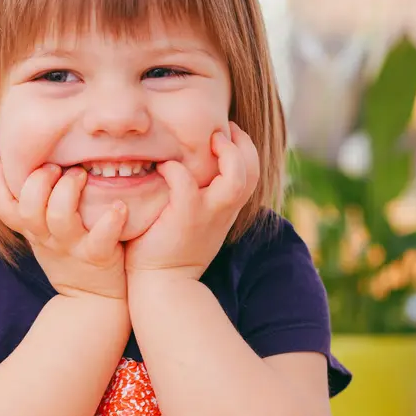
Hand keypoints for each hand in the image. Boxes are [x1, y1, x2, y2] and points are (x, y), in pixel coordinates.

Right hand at [0, 160, 129, 300]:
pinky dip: (110, 220)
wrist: (93, 301)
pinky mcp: (97, 256)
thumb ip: (35, 207)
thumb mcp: (43, 236)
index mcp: (32, 231)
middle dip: (38, 181)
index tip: (1, 161)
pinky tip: (119, 206)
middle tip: (55, 166)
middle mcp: (47, 238)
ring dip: (69, 190)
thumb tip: (29, 166)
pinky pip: (101, 238)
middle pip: (28, 209)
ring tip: (81, 174)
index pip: (3, 209)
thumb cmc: (69, 257)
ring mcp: (72, 247)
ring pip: (60, 217)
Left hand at [124, 122, 259, 279]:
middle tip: (221, 130)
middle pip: (252, 170)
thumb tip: (186, 167)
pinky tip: (163, 167)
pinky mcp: (185, 218)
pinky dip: (176, 169)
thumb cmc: (170, 250)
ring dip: (226, 153)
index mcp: (227, 208)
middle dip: (242, 143)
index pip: (251, 171)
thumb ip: (199, 197)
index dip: (244, 148)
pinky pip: (186, 183)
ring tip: (209, 140)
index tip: (226, 133)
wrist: (162, 285)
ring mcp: (208, 214)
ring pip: (236, 177)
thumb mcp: (195, 221)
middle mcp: (224, 210)